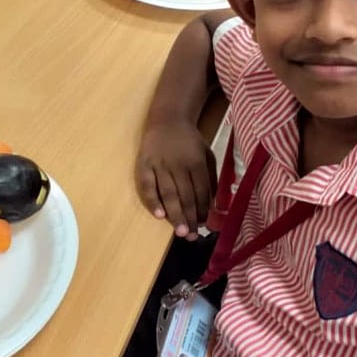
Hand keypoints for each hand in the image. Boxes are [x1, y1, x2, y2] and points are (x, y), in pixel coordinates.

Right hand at [136, 121, 217, 239]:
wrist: (167, 119)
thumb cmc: (189, 141)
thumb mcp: (207, 154)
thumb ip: (210, 178)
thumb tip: (212, 204)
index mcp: (196, 162)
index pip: (201, 191)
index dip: (203, 210)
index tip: (203, 225)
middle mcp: (178, 165)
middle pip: (185, 195)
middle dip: (190, 218)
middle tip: (192, 237)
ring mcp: (159, 165)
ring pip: (168, 194)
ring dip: (175, 215)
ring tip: (180, 232)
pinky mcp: (144, 164)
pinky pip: (147, 186)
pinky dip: (152, 201)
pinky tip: (159, 216)